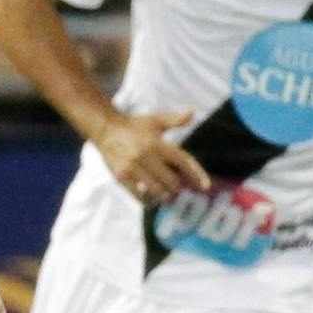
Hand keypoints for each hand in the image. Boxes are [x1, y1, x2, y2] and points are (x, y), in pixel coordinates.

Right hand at [90, 108, 206, 204]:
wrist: (106, 129)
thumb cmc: (135, 125)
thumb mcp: (156, 120)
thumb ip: (175, 119)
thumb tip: (193, 112)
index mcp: (158, 143)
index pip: (184, 161)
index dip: (197, 174)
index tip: (206, 186)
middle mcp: (147, 156)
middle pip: (172, 181)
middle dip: (177, 187)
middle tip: (176, 189)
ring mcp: (133, 167)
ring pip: (157, 191)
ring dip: (164, 196)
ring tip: (165, 196)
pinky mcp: (122, 176)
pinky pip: (139, 196)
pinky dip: (148, 201)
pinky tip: (150, 199)